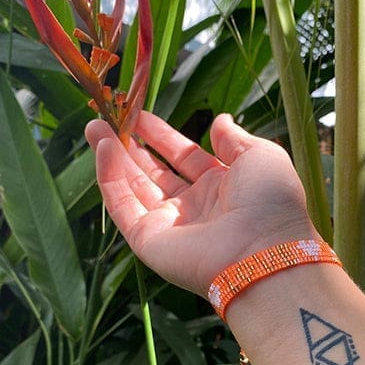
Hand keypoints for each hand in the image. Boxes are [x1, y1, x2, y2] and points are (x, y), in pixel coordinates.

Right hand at [85, 111, 318, 296]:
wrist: (265, 250)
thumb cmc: (271, 199)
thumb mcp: (260, 155)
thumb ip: (234, 138)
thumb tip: (220, 120)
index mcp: (223, 186)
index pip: (185, 156)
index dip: (162, 136)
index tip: (139, 114)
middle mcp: (196, 206)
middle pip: (155, 172)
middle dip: (131, 146)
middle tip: (107, 119)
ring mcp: (172, 225)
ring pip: (135, 186)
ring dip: (113, 157)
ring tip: (94, 128)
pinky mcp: (150, 241)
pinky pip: (124, 206)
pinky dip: (110, 178)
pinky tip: (103, 149)